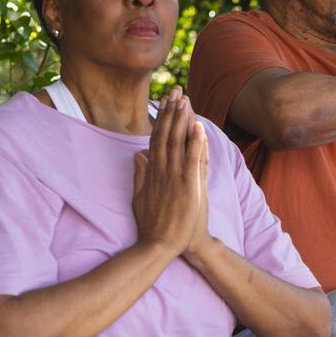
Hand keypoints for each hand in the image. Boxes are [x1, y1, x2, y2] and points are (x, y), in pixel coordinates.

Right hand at [132, 87, 208, 256]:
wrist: (159, 246)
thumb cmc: (152, 225)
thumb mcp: (139, 197)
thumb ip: (139, 175)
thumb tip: (137, 155)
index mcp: (152, 172)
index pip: (157, 138)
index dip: (161, 118)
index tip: (165, 101)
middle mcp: (162, 171)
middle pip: (166, 135)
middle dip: (171, 111)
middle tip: (176, 91)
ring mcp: (174, 178)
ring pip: (178, 142)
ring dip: (182, 120)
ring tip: (186, 99)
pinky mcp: (187, 186)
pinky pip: (192, 160)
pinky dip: (195, 142)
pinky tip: (198, 126)